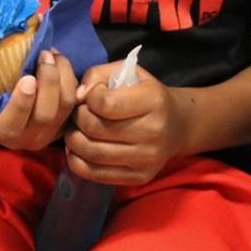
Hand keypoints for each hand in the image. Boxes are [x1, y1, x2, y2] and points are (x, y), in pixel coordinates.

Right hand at [0, 48, 78, 149]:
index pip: (11, 125)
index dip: (22, 103)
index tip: (28, 78)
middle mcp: (23, 138)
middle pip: (45, 114)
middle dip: (49, 80)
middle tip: (44, 54)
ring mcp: (46, 133)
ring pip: (65, 106)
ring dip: (63, 75)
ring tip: (53, 53)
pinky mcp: (63, 122)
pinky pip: (74, 101)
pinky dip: (71, 78)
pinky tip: (60, 61)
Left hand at [64, 61, 190, 185]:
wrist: (178, 126)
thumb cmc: (147, 95)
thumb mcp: (128, 73)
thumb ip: (98, 75)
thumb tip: (77, 97)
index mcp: (153, 100)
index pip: (105, 103)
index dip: (89, 98)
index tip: (93, 96)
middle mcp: (153, 131)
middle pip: (94, 128)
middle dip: (77, 118)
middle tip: (79, 114)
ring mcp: (147, 158)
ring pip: (91, 153)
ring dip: (73, 140)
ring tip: (76, 130)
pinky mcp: (138, 177)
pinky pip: (94, 174)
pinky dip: (76, 161)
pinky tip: (79, 149)